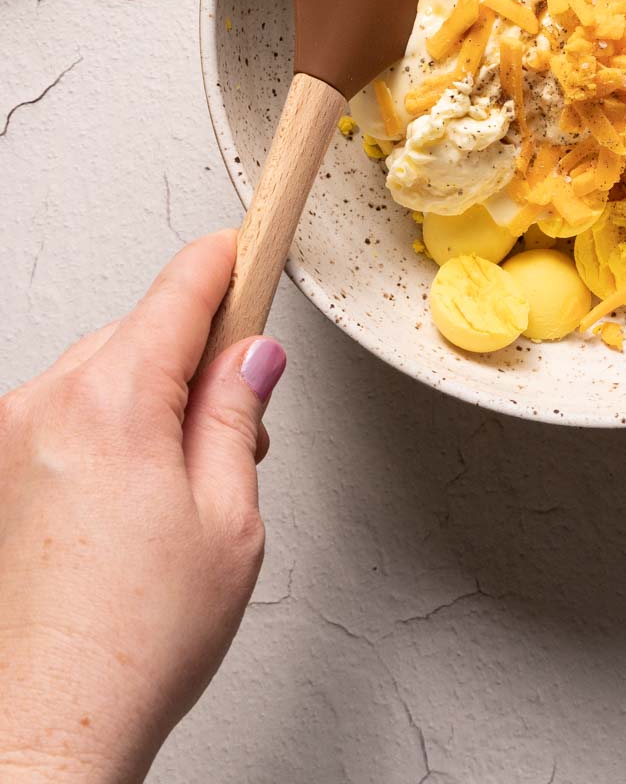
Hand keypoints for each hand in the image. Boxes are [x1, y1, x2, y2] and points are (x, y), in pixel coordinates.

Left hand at [0, 232, 285, 783]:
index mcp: (113, 403)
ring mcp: (9, 437)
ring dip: (144, 396)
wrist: (45, 729)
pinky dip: (101, 429)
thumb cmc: (133, 644)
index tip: (254, 244)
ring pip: (99, 371)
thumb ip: (235, 415)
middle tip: (234, 426)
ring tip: (175, 488)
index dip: (228, 260)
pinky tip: (126, 503)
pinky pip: (62, 413)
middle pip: (139, 330)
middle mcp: (46, 404)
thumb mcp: (228, 519)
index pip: (182, 287)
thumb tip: (251, 355)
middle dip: (193, 356)